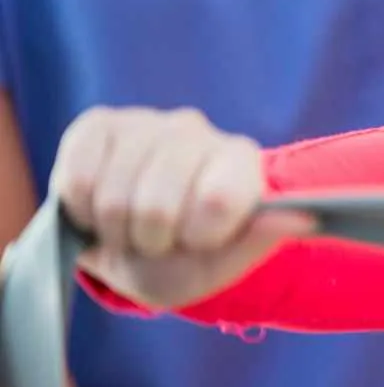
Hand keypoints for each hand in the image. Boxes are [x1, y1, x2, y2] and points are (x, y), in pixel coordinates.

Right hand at [49, 106, 312, 308]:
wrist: (134, 244)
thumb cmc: (186, 255)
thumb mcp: (221, 264)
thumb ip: (260, 241)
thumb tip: (304, 217)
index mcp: (239, 160)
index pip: (219, 199)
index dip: (199, 237)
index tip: (200, 243)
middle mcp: (196, 130)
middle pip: (157, 206)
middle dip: (152, 241)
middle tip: (159, 241)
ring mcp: (145, 122)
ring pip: (115, 197)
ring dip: (116, 231)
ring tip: (131, 228)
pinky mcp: (98, 125)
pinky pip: (78, 180)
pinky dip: (82, 211)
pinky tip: (100, 208)